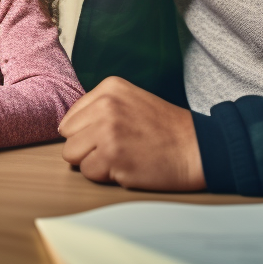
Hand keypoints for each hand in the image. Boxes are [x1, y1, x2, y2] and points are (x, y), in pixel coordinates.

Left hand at [59, 77, 205, 190]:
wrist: (196, 149)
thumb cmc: (166, 130)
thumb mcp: (131, 101)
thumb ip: (99, 108)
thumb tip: (66, 129)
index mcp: (109, 87)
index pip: (70, 118)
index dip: (87, 133)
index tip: (112, 135)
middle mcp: (105, 105)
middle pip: (68, 137)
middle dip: (86, 148)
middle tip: (117, 148)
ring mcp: (107, 130)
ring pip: (72, 156)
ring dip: (93, 162)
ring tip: (121, 156)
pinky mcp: (112, 157)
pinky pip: (87, 172)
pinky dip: (104, 176)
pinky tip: (127, 167)